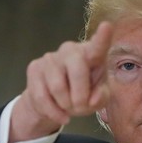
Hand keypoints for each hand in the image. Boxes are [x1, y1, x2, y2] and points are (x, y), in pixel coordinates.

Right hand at [10, 22, 112, 141]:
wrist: (56, 103)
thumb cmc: (84, 95)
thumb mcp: (98, 99)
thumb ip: (101, 97)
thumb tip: (92, 100)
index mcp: (92, 55)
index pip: (98, 46)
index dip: (102, 38)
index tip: (107, 26)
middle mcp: (71, 50)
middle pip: (77, 69)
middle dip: (80, 95)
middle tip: (81, 107)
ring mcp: (51, 57)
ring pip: (58, 87)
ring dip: (66, 106)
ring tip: (70, 108)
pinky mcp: (34, 68)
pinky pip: (42, 96)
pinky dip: (54, 112)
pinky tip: (61, 116)